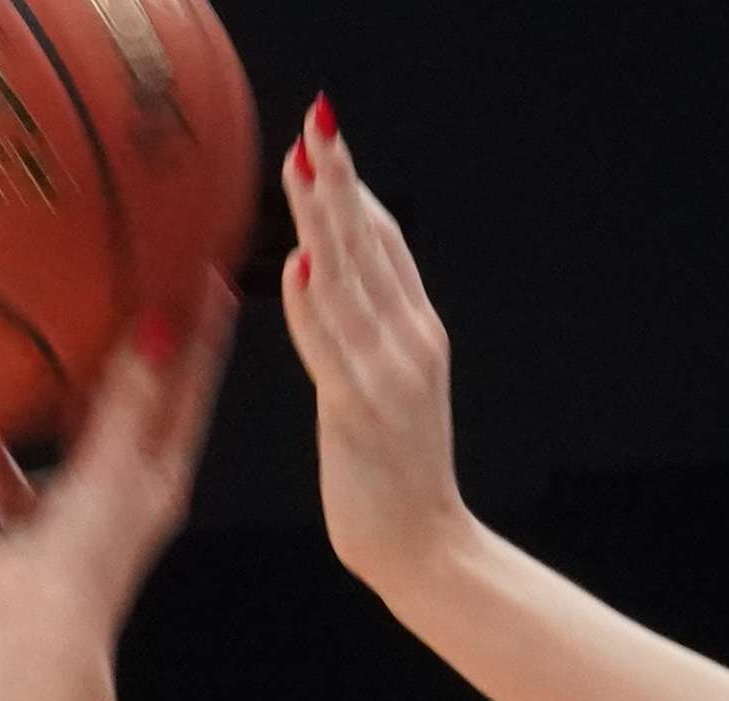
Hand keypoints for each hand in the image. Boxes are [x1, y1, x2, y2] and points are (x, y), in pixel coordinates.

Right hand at [0, 261, 241, 654]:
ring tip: (62, 327)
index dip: (206, 331)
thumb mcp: (116, 465)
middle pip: (143, 399)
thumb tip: (163, 326)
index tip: (214, 274)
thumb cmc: (88, 556)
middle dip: (147, 343)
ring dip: (72, 385)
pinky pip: (13, 468)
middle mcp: (128, 482)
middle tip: (144, 277)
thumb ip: (133, 397)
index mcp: (163, 471)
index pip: (194, 386)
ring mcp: (82, 502)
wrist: (37, 633)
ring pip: (78, 428)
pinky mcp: (34, 522)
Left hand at [271, 100, 473, 595]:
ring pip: (348, 282)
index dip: (357, 190)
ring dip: (323, 221)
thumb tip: (321, 269)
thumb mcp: (391, 389)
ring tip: (301, 166)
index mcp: (419, 334)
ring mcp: (388, 376)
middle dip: (342, 182)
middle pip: (370, 247)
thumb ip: (365, 331)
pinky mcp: (359, 412)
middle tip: (317, 122)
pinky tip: (300, 264)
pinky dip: (315, 304)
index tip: (326, 140)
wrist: (428, 550)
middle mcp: (410, 344)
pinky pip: (331, 347)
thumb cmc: (397, 475)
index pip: (387, 245)